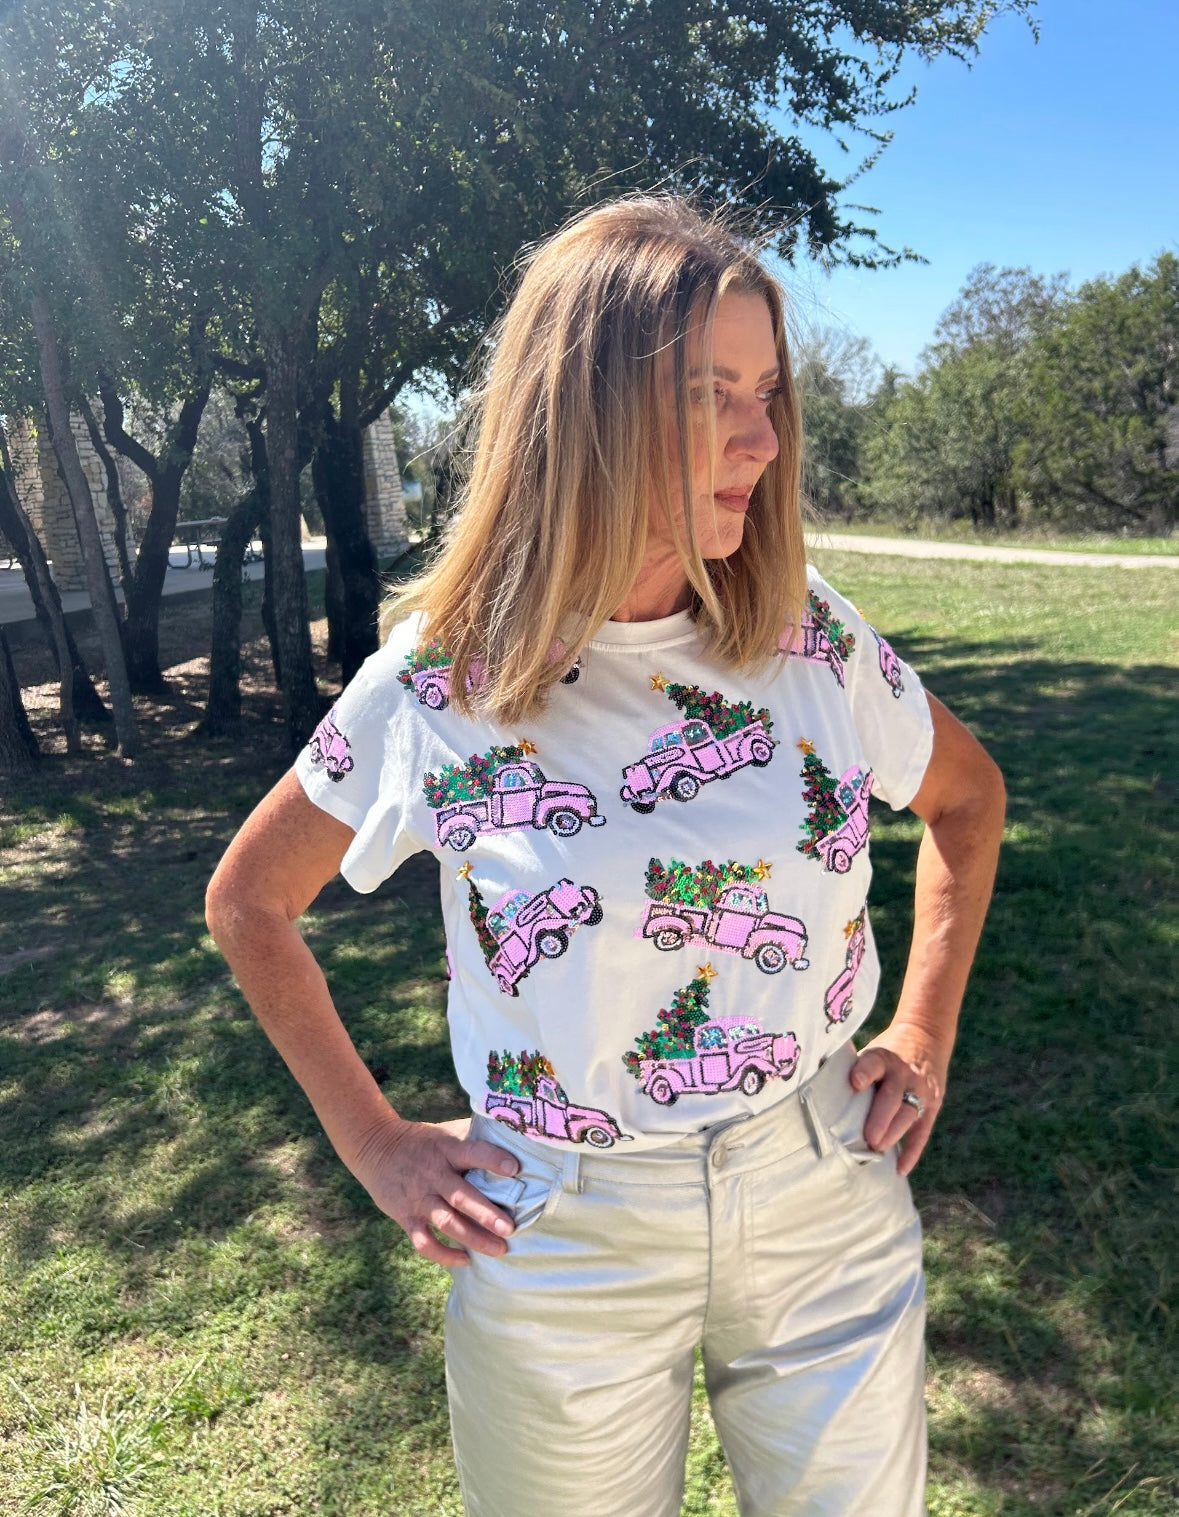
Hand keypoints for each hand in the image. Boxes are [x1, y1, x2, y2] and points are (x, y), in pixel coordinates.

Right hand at [349, 1115, 520, 1267]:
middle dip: (487, 1214)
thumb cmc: (422, 1141)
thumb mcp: (445, 1131)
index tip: (515, 1168)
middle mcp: (433, 1174)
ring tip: (499, 1249)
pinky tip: (465, 1260)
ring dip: (473, 1238)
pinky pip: (424, 1242)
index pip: (472, 1152)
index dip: (492, 1159)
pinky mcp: (406, 1217)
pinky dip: (444, 1254)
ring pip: (447, 1223)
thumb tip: (509, 1135)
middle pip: (461, 1196)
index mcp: (446, 1149)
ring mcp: (419, 1198)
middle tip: (511, 1229)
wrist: (375, 1147)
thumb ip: (472, 1136)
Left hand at [849, 1025, 947, 1176]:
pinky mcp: (933, 1104)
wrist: (926, 1036)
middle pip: (892, 1097)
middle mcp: (903, 1073)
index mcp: (883, 1057)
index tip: (855, 1083)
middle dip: (880, 1118)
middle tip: (868, 1139)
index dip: (865, 1072)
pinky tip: (899, 1168)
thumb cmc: (886, 1051)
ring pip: (908, 1114)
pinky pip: (923, 1130)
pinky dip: (912, 1151)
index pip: (874, 1063)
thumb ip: (853, 1068)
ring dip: (893, 1134)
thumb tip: (814, 1088)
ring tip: (876, 1151)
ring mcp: (920, 1089)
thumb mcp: (872, 1049)